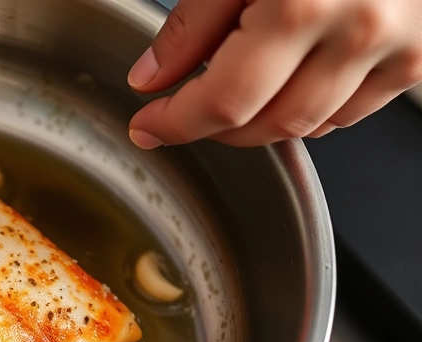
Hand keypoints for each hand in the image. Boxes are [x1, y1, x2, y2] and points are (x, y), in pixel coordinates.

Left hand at [127, 0, 421, 147]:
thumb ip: (194, 21)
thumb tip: (152, 77)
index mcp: (301, 5)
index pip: (224, 101)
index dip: (176, 123)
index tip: (147, 126)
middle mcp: (356, 31)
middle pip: (267, 124)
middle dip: (214, 128)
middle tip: (182, 111)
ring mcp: (396, 46)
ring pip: (309, 126)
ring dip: (260, 121)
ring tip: (234, 87)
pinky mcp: (417, 55)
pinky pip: (351, 112)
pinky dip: (309, 109)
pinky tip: (284, 81)